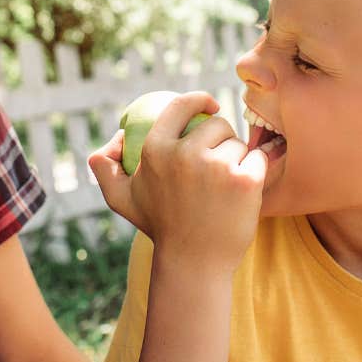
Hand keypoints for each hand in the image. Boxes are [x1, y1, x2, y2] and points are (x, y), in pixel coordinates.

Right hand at [89, 91, 266, 274]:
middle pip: (217, 125)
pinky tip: (242, 191)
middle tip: (215, 165)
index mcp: (155, 150)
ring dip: (236, 158)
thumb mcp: (120, 197)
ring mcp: (217, 167)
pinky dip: (254, 171)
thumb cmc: (159, 226)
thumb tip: (114, 137)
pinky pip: (257, 158)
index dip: (199, 99)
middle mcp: (185, 154)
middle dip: (220, 139)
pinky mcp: (245, 181)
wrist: (194, 263)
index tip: (210, 105)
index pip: (181, 106)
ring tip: (223, 187)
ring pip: (238, 143)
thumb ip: (104, 166)